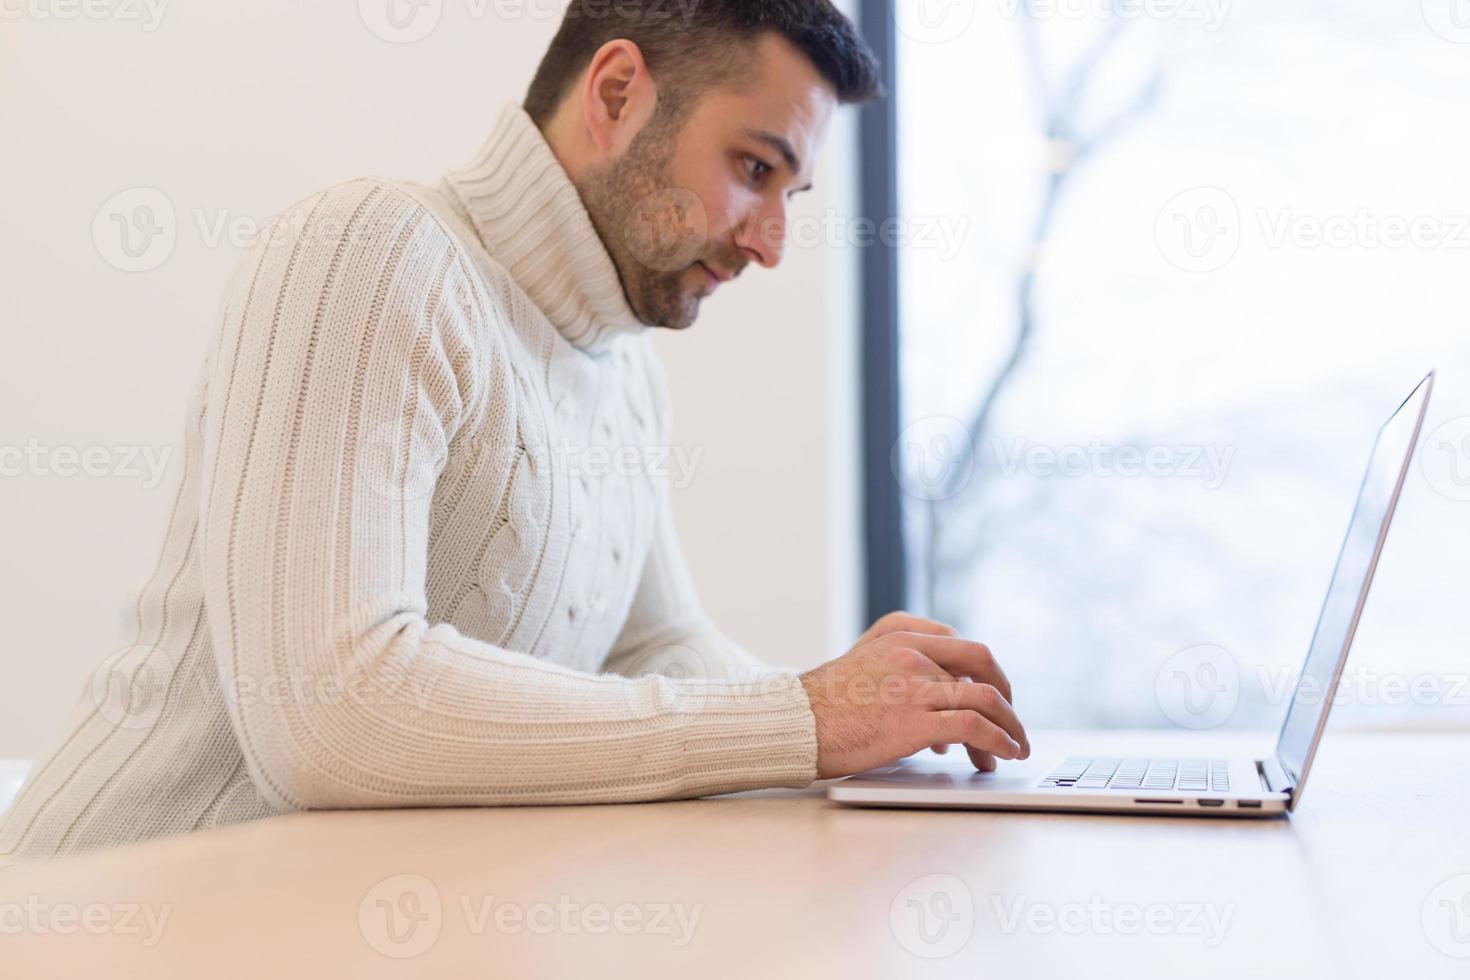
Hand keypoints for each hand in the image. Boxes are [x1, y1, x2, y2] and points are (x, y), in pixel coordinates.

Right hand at [799, 612, 1028, 779]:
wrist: (793, 724)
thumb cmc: (823, 706)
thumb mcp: (861, 665)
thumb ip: (901, 676)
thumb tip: (943, 726)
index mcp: (898, 634)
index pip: (962, 644)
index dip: (985, 673)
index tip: (992, 694)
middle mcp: (910, 653)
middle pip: (982, 663)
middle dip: (1006, 694)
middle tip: (1012, 720)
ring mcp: (914, 685)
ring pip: (985, 698)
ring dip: (1009, 726)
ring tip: (1015, 747)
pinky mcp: (913, 721)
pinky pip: (973, 726)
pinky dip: (998, 741)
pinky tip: (1000, 755)